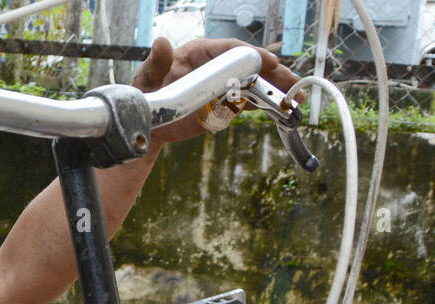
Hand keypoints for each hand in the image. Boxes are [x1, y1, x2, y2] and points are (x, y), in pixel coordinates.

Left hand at [132, 37, 298, 144]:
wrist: (148, 122)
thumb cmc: (145, 94)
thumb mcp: (147, 78)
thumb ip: (156, 63)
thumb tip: (161, 43)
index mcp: (200, 52)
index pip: (230, 50)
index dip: (252, 55)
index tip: (268, 62)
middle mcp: (216, 66)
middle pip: (249, 66)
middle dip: (273, 74)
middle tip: (292, 84)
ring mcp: (223, 85)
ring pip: (254, 84)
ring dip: (276, 92)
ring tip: (295, 101)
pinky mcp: (225, 104)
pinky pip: (248, 103)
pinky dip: (265, 107)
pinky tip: (282, 112)